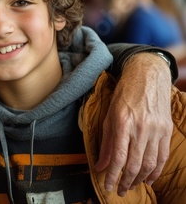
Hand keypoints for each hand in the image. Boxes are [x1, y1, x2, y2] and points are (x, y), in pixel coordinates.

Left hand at [95, 52, 172, 196]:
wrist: (147, 76)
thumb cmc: (123, 94)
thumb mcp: (108, 115)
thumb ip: (105, 142)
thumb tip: (100, 165)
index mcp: (123, 123)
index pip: (117, 157)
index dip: (112, 175)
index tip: (107, 186)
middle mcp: (141, 128)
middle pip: (135, 164)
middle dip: (126, 181)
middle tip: (120, 190)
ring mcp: (156, 130)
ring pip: (150, 163)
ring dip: (140, 179)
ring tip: (131, 185)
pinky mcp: (167, 130)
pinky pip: (163, 156)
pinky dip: (156, 171)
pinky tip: (149, 178)